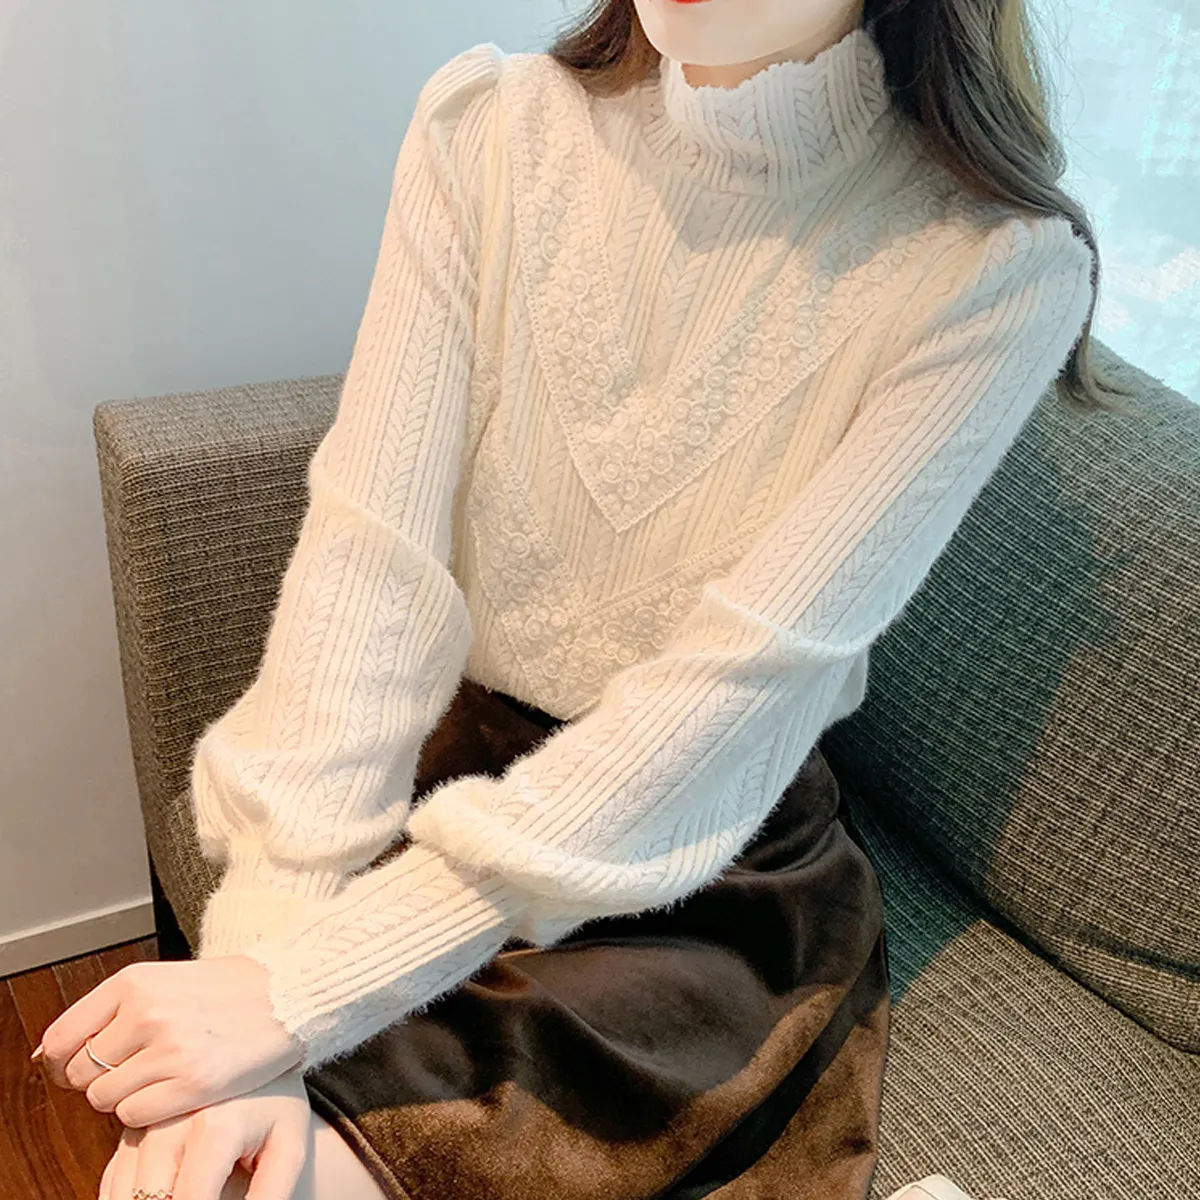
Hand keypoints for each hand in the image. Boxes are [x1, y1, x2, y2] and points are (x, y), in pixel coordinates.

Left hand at [38, 956, 303, 1125]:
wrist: (290, 993)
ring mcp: (170, 1048)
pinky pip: (134, 1115)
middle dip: (101, 1079)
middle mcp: (147, 1012)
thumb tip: (53, 1054)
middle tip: (139, 1068)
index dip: (67, 1061)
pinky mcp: (193, 1081)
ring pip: (103, 1099)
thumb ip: (112, 1012)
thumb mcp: (164, 982)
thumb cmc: (228, 990)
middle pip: (79, 1073)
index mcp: (134, 982)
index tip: (88, 1064)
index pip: (61, 1039)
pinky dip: (148, 1110)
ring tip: (162, 1076)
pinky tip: (176, 1089)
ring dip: (125, 1096)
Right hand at [98, 1067, 313, 1199]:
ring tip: (182, 1191)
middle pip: (147, 1198)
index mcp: (213, 1129)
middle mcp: (170, 1122)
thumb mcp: (288, 1149)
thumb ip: (269, 1194)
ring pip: (122, 1193)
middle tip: (204, 1194)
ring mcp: (145, 1121)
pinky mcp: (132, 1124)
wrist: (261, 1053)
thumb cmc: (278, 1107)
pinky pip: (114, 1178)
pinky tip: (161, 1194)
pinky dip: (127, 1197)